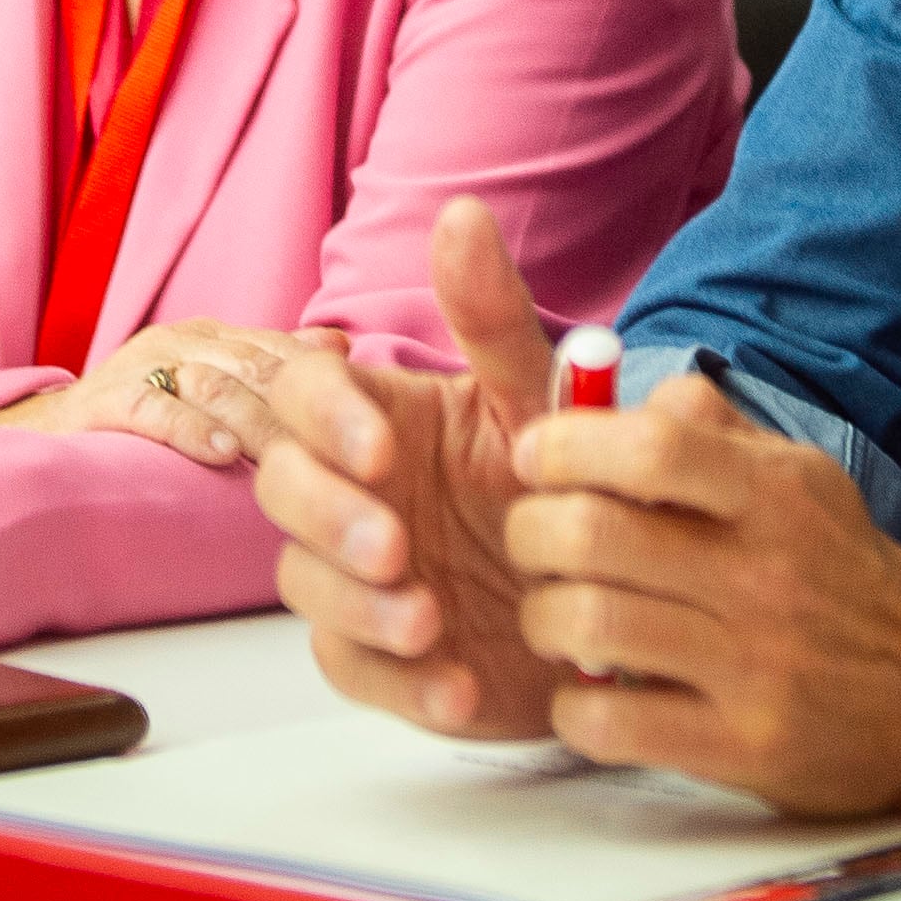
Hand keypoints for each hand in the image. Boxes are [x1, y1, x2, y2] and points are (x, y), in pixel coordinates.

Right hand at [0, 319, 339, 467]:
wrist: (43, 437)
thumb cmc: (143, 417)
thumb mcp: (211, 386)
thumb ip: (270, 367)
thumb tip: (340, 346)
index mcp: (214, 337)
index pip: (284, 352)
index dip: (329, 388)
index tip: (376, 426)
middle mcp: (182, 342)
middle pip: (258, 368)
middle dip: (308, 410)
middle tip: (358, 453)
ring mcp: (141, 367)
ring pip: (215, 385)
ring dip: (260, 422)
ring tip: (301, 460)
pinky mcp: (101, 403)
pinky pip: (150, 411)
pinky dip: (188, 430)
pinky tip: (221, 455)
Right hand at [257, 198, 575, 737]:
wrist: (620, 592)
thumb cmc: (565, 480)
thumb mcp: (538, 399)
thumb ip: (492, 316)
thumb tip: (460, 212)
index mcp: (379, 414)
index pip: (303, 393)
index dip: (326, 421)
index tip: (381, 453)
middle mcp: (351, 490)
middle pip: (281, 488)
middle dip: (327, 518)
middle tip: (398, 548)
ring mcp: (356, 574)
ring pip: (302, 583)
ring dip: (356, 605)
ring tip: (429, 622)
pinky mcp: (378, 656)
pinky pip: (353, 669)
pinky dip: (399, 686)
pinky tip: (458, 688)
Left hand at [505, 370, 900, 815]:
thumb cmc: (837, 573)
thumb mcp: (796, 477)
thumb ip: (706, 428)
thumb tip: (610, 394)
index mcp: (775, 496)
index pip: (653, 448)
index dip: (568, 445)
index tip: (534, 457)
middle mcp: (765, 575)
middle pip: (596, 534)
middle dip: (530, 532)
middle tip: (530, 540)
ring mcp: (755, 667)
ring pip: (589, 625)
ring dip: (542, 617)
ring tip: (552, 615)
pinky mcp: (743, 747)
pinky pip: (612, 723)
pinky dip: (572, 705)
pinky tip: (586, 691)